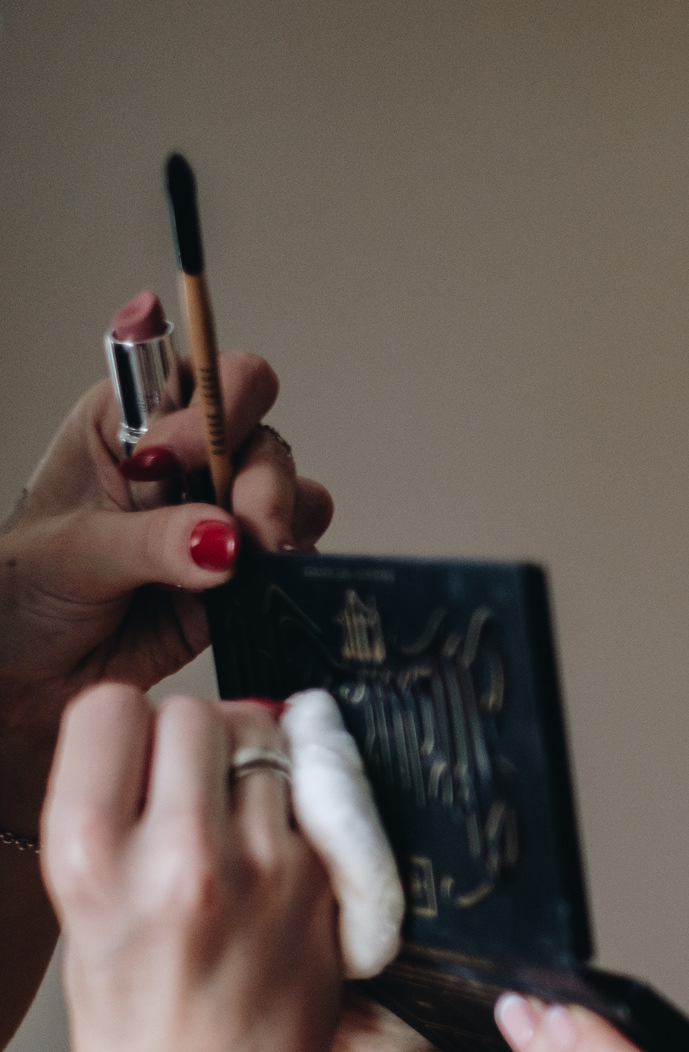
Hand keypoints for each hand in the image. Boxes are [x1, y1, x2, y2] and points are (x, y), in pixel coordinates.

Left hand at [0, 309, 333, 830]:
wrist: (27, 675)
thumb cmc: (21, 596)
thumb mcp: (71, 554)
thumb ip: (150, 541)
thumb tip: (222, 539)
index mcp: (130, 427)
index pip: (199, 377)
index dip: (210, 406)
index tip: (178, 460)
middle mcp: (185, 462)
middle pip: (261, 432)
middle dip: (261, 477)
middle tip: (248, 524)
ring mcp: (220, 516)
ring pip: (292, 488)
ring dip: (283, 519)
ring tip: (250, 558)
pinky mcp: (245, 571)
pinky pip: (298, 552)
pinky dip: (294, 564)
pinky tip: (261, 581)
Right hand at [43, 686, 343, 1051]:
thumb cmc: (131, 1004)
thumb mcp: (85, 900)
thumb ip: (124, 806)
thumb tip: (176, 721)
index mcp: (89, 857)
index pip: (112, 709)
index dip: (129, 725)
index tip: (139, 752)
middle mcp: (177, 857)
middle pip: (197, 712)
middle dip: (197, 737)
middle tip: (195, 786)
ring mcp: (262, 872)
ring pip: (269, 743)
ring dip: (257, 767)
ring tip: (238, 826)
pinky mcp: (323, 889)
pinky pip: (319, 795)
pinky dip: (303, 805)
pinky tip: (279, 851)